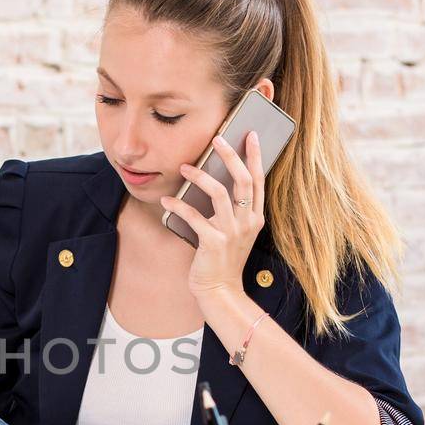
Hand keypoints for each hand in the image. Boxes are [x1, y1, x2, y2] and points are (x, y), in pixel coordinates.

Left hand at [159, 130, 264, 304]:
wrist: (220, 290)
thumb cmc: (223, 258)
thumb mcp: (235, 232)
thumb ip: (231, 209)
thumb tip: (213, 180)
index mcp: (255, 217)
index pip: (259, 180)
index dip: (255, 156)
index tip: (250, 135)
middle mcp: (248, 222)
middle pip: (243, 181)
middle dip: (230, 156)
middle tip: (216, 139)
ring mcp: (232, 233)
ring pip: (219, 193)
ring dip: (200, 176)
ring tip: (184, 168)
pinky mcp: (213, 242)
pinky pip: (194, 216)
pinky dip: (178, 205)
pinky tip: (166, 201)